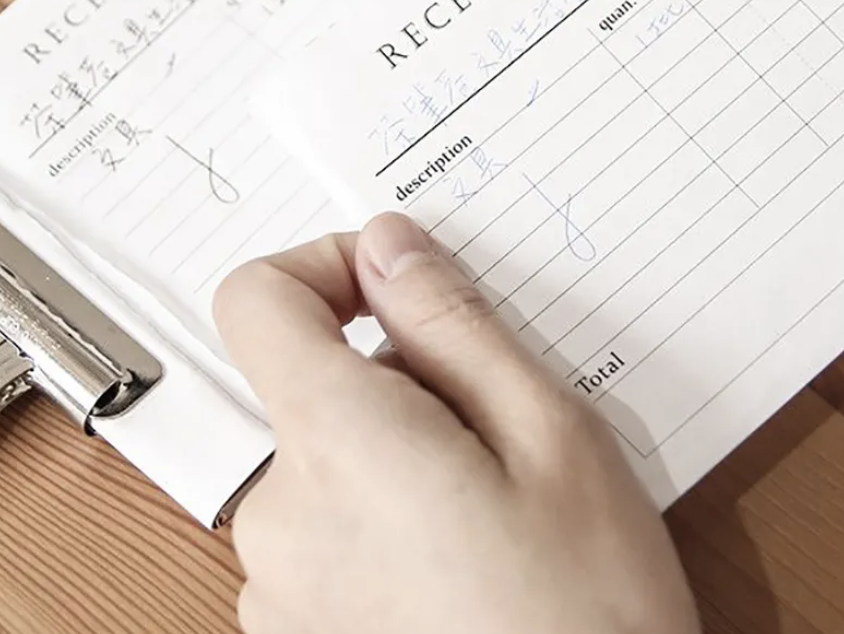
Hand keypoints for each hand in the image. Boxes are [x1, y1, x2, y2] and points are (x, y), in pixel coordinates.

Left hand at [214, 214, 698, 633]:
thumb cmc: (588, 616)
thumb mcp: (549, 433)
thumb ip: (452, 324)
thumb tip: (389, 247)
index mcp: (337, 445)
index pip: (256, 299)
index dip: (323, 265)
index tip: (395, 288)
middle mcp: (280, 520)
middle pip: (308, 385)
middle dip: (398, 380)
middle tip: (497, 429)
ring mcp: (279, 591)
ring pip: (327, 460)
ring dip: (400, 454)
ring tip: (494, 510)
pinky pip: (325, 532)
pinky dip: (384, 517)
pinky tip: (466, 562)